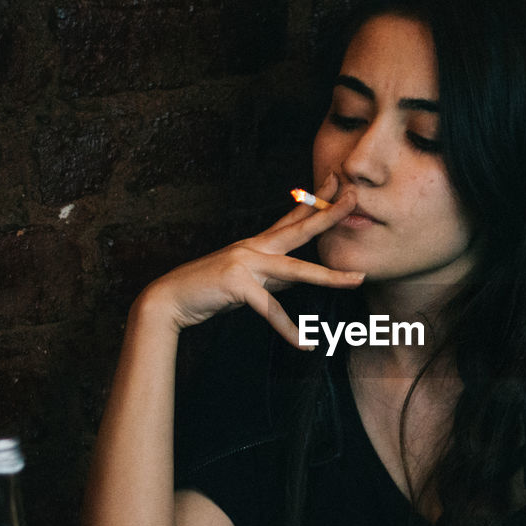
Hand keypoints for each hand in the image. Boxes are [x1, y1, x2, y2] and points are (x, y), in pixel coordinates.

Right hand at [139, 173, 364, 347]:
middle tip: (354, 199)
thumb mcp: (247, 279)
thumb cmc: (208, 290)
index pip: (291, 217)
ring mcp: (245, 263)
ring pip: (295, 269)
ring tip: (357, 280)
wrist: (169, 300)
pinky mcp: (237, 284)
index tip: (336, 181)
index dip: (315, 199)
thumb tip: (297, 278)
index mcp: (256, 244)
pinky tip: (304, 344)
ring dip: (329, 276)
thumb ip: (273, 277)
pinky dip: (289, 330)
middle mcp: (253, 247)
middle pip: (299, 229)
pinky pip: (270, 310)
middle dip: (329, 214)